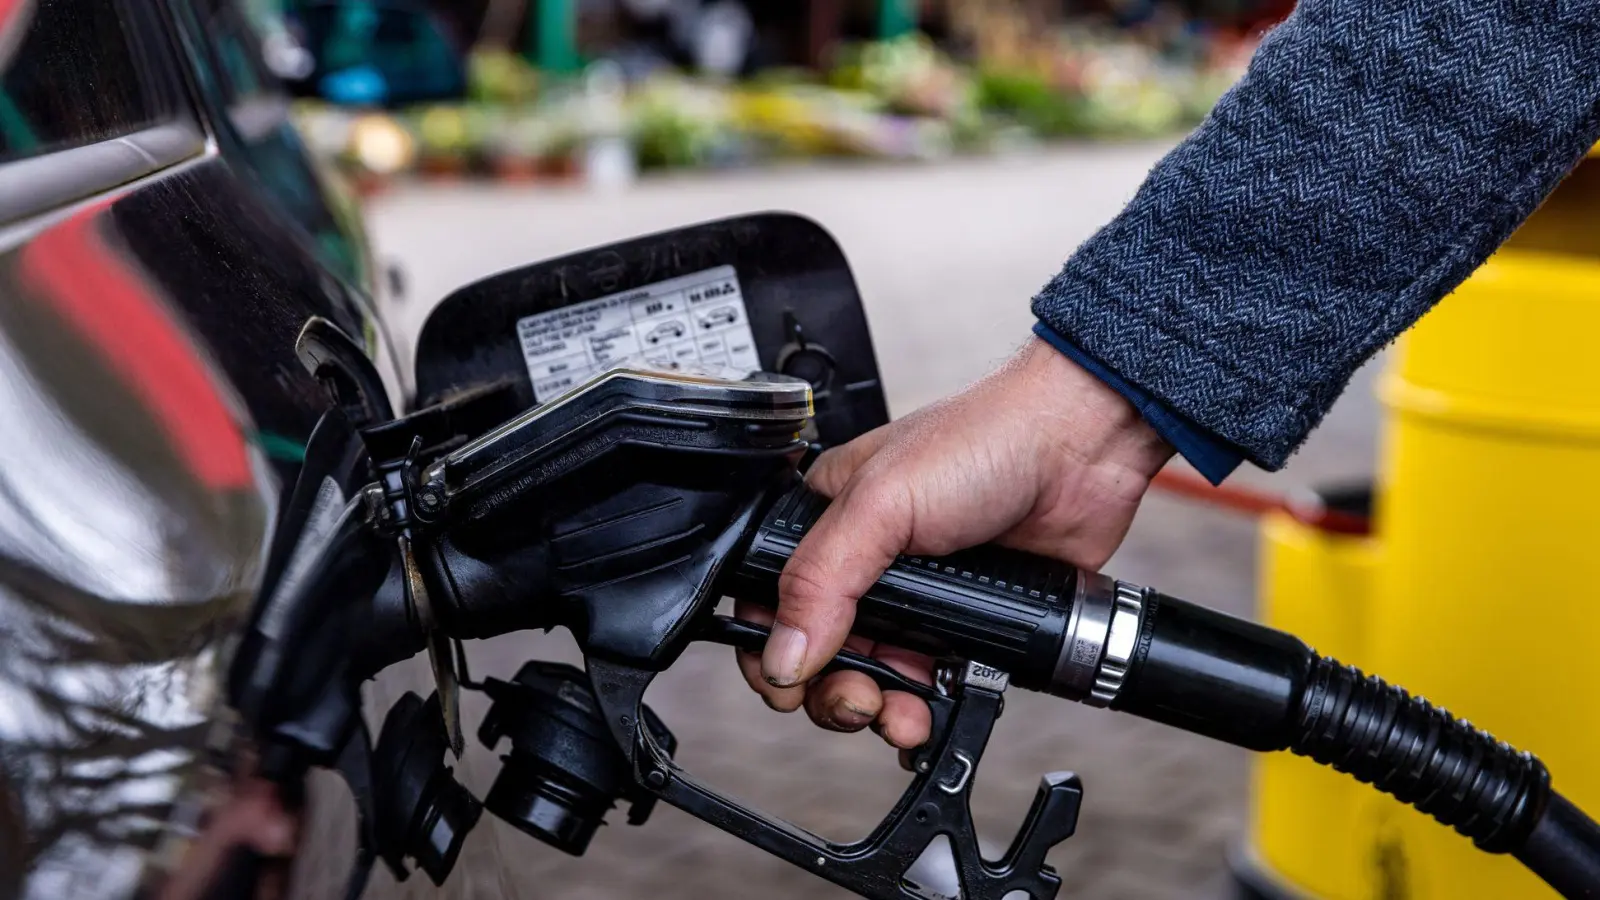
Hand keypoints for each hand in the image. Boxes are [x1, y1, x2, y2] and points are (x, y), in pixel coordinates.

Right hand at [734, 336, 1172, 748]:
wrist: (1080, 451)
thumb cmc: (984, 440)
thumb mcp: (881, 503)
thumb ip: (822, 580)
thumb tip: (783, 653)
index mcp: (829, 522)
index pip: (770, 599)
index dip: (770, 650)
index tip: (788, 683)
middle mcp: (867, 564)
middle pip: (820, 655)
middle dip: (830, 690)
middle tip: (856, 700)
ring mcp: (918, 599)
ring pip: (874, 679)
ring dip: (877, 710)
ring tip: (898, 714)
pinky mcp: (967, 625)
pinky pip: (930, 686)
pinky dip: (925, 709)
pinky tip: (930, 712)